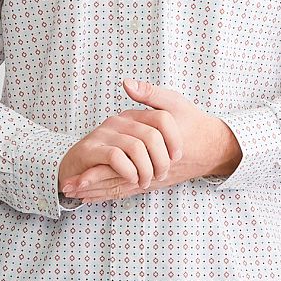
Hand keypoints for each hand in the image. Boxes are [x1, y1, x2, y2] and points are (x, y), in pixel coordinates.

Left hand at [60, 78, 240, 202]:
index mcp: (151, 154)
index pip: (118, 168)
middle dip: (90, 187)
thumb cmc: (193, 122)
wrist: (214, 145)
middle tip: (66, 189)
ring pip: (121, 189)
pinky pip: (129, 189)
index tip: (75, 178)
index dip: (95, 174)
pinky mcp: (154, 180)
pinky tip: (95, 196)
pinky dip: (111, 192)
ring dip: (97, 192)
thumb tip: (127, 83)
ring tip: (73, 196)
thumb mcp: (174, 103)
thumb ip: (149, 94)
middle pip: (115, 183)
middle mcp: (151, 171)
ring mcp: (152, 177)